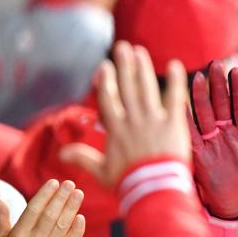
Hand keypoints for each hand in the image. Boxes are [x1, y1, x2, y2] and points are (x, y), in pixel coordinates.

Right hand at [0, 179, 85, 236]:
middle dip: (61, 197)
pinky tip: (81, 217)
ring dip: (72, 208)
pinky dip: (77, 230)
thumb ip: (1, 219)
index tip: (54, 182)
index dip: (45, 195)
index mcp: (18, 236)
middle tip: (70, 183)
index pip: (33, 210)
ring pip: (62, 226)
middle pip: (50, 215)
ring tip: (78, 194)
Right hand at [60, 41, 190, 185]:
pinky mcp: (174, 123)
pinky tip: (176, 64)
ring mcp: (154, 119)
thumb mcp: (102, 172)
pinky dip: (177, 81)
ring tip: (140, 51)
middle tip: (122, 47)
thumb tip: (61, 153)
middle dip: (124, 65)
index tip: (105, 66)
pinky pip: (175, 97)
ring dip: (143, 68)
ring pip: (146, 88)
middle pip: (127, 87)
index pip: (108, 99)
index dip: (106, 82)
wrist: (154, 189)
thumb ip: (83, 158)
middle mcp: (133, 119)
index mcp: (116, 130)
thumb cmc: (128, 183)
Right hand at [188, 62, 237, 218]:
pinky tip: (180, 104)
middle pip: (219, 104)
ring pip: (204, 115)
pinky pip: (191, 135)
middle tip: (215, 64)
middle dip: (217, 85)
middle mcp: (225, 135)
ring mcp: (211, 143)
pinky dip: (185, 121)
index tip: (237, 70)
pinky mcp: (199, 156)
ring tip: (199, 77)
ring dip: (201, 97)